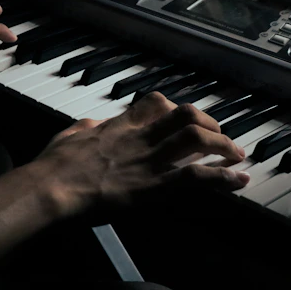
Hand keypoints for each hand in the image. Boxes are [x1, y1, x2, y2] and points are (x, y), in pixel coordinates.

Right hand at [26, 92, 249, 220]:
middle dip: (209, 123)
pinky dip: (222, 177)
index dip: (177, 108)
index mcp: (120, 125)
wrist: (51, 187)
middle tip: (219, 135)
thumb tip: (95, 124)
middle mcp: (140, 137)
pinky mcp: (153, 186)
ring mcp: (149, 160)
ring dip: (223, 145)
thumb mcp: (70, 134)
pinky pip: (195, 176)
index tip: (186, 117)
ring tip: (236, 154)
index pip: (156, 102)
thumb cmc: (54, 165)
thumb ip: (87, 127)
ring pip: (196, 139)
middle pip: (185, 115)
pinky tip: (239, 180)